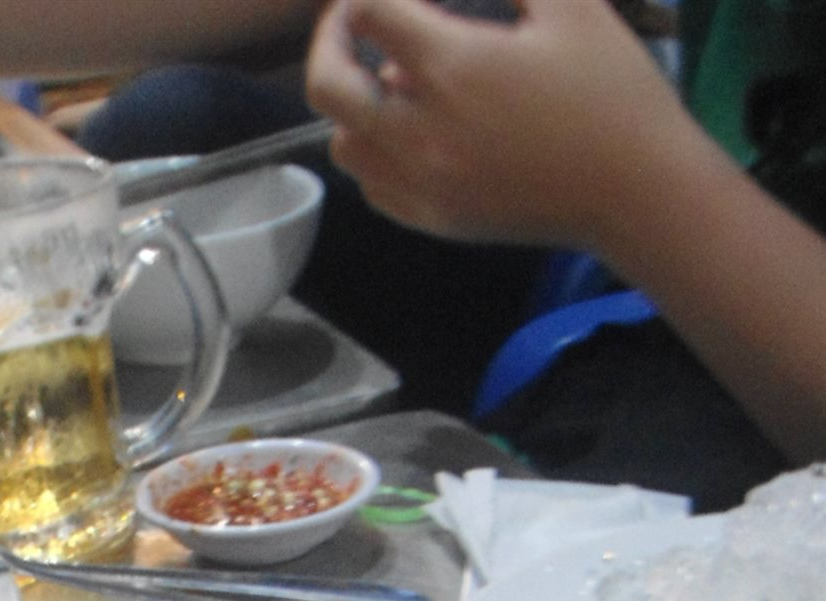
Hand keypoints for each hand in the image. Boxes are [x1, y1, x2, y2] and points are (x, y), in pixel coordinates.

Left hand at [305, 0, 692, 247]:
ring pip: (343, 141)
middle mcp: (422, 131)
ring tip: (390, 78)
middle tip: (352, 20)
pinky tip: (407, 127)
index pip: (370, 11)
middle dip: (330, 39)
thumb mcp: (570, 5)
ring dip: (353, 101)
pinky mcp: (433, 219)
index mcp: (453, 67)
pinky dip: (375, 150)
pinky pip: (371, 186)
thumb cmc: (610, 91)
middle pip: (327, 84)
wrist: (634, 192)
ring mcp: (423, 182)